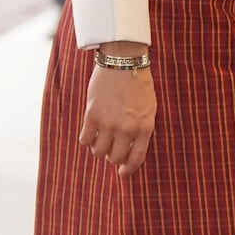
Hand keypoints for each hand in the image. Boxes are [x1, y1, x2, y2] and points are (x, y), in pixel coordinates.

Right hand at [79, 57, 156, 179]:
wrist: (123, 61)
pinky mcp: (92, 116)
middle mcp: (126, 129)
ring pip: (98, 151)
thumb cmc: (139, 83)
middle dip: (112, 156)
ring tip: (100, 140)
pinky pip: (85, 140)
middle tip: (111, 149)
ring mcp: (108, 124)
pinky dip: (86, 140)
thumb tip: (132, 148)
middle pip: (115, 157)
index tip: (122, 173)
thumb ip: (142, 128)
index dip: (128, 169)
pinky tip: (88, 134)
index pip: (136, 158)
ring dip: (99, 149)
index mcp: (144, 128)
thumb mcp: (149, 108)